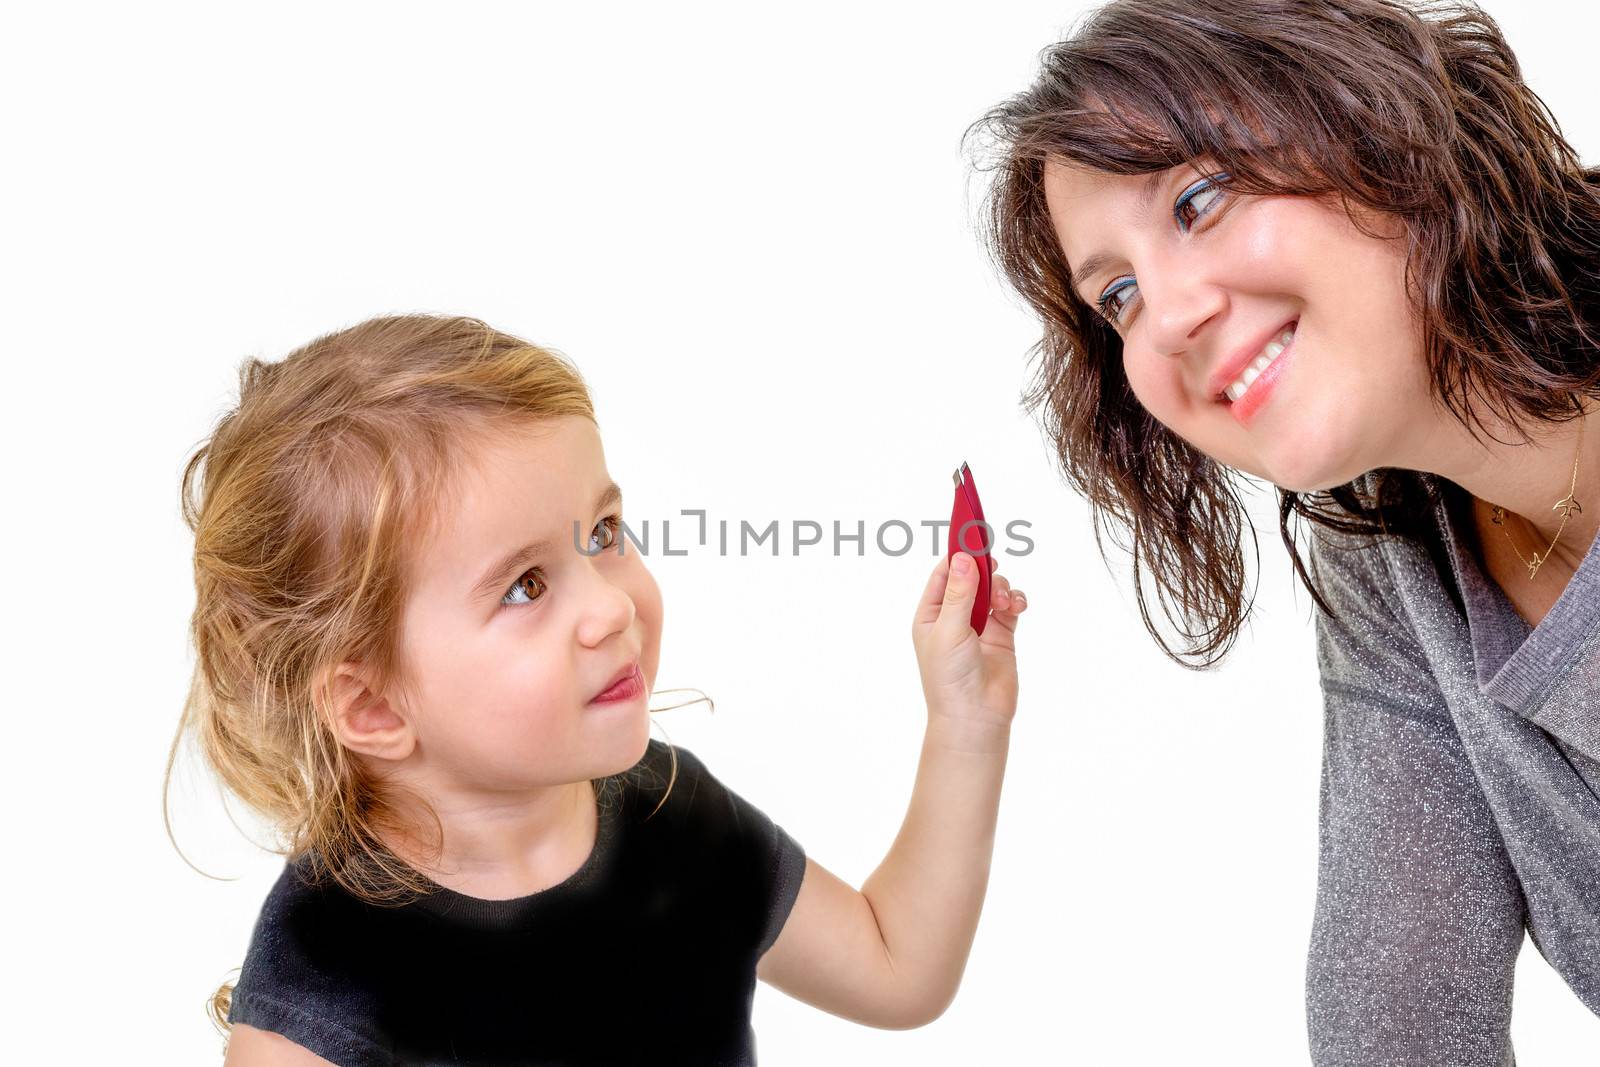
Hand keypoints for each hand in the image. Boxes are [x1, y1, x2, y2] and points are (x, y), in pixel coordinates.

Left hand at [911, 551, 1025, 730]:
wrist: (974, 718)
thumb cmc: (949, 678)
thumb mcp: (949, 630)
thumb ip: (960, 593)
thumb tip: (964, 557)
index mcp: (931, 614)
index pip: (944, 573)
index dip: (958, 553)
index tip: (972, 533)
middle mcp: (954, 616)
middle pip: (971, 576)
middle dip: (984, 568)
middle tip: (992, 563)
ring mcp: (979, 624)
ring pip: (993, 588)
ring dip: (1001, 587)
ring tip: (1003, 603)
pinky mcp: (1002, 634)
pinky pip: (1010, 605)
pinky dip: (1015, 599)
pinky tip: (1016, 606)